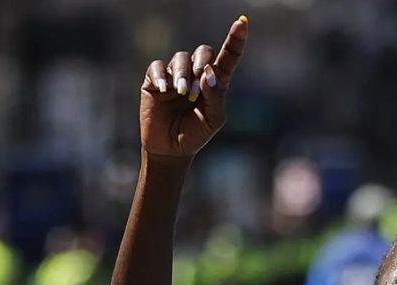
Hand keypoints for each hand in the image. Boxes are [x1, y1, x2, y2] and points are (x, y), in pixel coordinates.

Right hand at [139, 17, 248, 158]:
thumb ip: (215, 96)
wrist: (171, 149)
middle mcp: (196, 74)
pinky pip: (157, 66)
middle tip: (198, 85)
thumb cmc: (195, 134)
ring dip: (183, 73)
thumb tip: (207, 72)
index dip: (235, 40)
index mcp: (215, 82)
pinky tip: (163, 90)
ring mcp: (175, 75)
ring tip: (182, 93)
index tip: (242, 22)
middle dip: (201, 63)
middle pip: (203, 52)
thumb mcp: (213, 119)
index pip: (228, 56)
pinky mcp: (154, 80)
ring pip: (180, 58)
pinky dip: (161, 76)